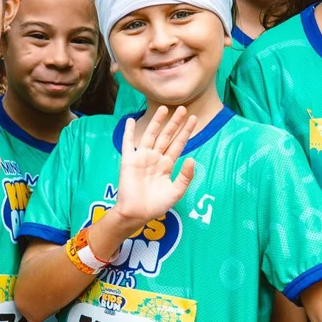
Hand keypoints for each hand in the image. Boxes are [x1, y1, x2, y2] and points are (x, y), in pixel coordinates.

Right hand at [113, 107, 196, 226]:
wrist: (136, 213)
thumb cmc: (156, 205)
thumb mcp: (176, 192)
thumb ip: (185, 176)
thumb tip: (192, 159)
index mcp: (167, 165)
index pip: (178, 145)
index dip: (186, 132)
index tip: (193, 119)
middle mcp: (155, 158)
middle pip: (167, 136)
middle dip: (175, 123)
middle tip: (183, 109)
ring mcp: (142, 158)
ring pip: (151, 135)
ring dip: (157, 122)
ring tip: (164, 108)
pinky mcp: (129, 160)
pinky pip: (128, 143)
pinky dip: (128, 132)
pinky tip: (130, 120)